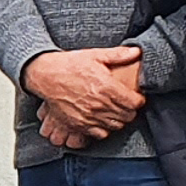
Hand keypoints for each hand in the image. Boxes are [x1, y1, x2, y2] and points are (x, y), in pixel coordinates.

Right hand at [24, 45, 143, 142]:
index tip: (136, 97)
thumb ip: (118, 55)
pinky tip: (103, 119)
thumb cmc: (69, 65)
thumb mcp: (95, 55)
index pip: (134, 103)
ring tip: (116, 111)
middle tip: (127, 104)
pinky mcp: (79, 124)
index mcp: (107, 87)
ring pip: (116, 126)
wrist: (46, 76)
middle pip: (127, 116)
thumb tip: (137, 51)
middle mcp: (99, 104)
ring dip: (119, 119)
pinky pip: (100, 134)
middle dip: (131, 110)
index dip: (139, 100)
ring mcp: (89, 116)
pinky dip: (105, 128)